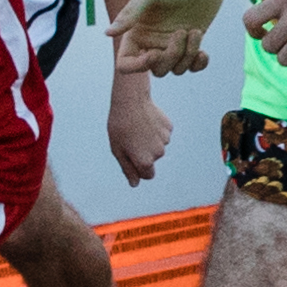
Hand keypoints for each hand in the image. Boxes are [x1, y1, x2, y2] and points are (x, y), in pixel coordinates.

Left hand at [105, 63, 172, 188]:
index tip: (131, 157)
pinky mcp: (169, 128)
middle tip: (130, 139)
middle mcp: (158, 153)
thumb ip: (128, 169)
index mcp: (144, 161)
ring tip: (137, 128)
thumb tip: (135, 184)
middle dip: (144, 153)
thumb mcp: (118, 151)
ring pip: (157, 146)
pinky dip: (155, 130)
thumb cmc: (119, 127)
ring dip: (149, 140)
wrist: (130, 101)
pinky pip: (162, 134)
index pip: (147, 175)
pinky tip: (145, 120)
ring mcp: (165, 140)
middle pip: (152, 159)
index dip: (138, 168)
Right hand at [114, 0, 231, 77]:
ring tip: (195, 31)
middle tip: (181, 31)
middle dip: (170, 56)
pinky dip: (198, 64)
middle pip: (156, 70)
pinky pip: (192, 67)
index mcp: (137, 33)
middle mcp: (153, 42)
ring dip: (187, 54)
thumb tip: (107, 33)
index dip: (136, 66)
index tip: (153, 54)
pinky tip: (203, 52)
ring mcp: (173, 44)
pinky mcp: (192, 44)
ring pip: (176, 69)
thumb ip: (130, 13)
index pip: (125, 63)